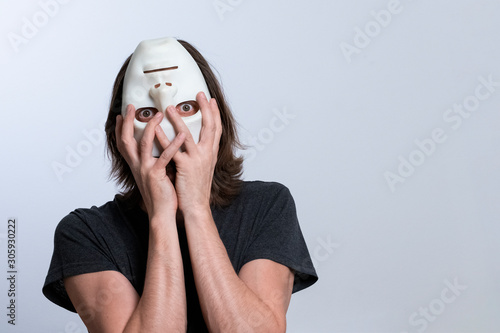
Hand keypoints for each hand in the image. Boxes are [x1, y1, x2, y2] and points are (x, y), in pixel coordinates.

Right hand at [115, 104, 185, 216]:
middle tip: (130, 107)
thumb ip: (153, 160)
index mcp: (136, 165)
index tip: (119, 115)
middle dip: (127, 122)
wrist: (161, 213)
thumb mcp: (153, 174)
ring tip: (160, 113)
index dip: (119, 129)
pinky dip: (173, 144)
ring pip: (143, 143)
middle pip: (126, 139)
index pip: (123, 144)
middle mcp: (137, 166)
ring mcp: (146, 170)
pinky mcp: (157, 175)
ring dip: (151, 126)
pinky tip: (182, 134)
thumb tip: (160, 146)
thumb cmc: (161, 194)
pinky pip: (165, 156)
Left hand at [156, 92, 221, 214]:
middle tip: (200, 94)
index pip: (217, 129)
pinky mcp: (185, 167)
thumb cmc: (196, 189)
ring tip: (168, 107)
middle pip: (209, 126)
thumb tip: (190, 141)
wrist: (196, 207)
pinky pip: (172, 150)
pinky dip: (163, 139)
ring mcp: (197, 160)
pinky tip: (155, 130)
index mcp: (211, 154)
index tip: (211, 100)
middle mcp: (207, 154)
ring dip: (178, 119)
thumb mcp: (202, 168)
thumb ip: (198, 153)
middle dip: (205, 109)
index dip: (215, 113)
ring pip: (187, 135)